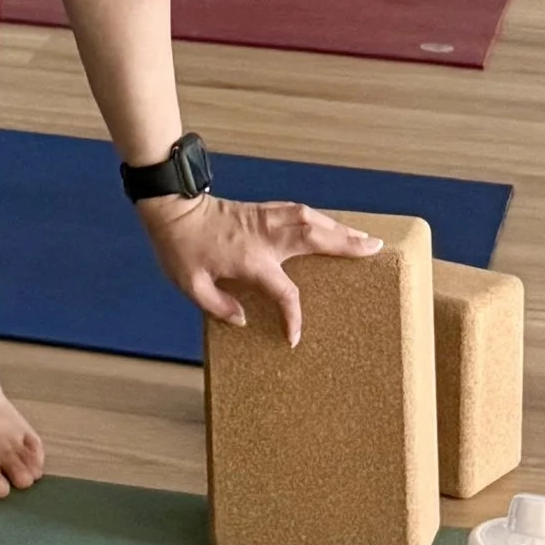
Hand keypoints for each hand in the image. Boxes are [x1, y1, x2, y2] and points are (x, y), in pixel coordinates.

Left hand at [138, 192, 381, 344]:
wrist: (169, 207)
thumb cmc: (178, 248)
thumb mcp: (191, 285)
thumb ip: (218, 306)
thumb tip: (244, 320)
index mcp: (251, 260)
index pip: (285, 292)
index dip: (293, 317)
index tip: (294, 337)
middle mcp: (264, 236)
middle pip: (313, 238)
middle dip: (345, 244)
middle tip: (374, 248)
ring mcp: (263, 219)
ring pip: (310, 218)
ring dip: (338, 227)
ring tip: (363, 236)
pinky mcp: (258, 209)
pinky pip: (296, 210)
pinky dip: (318, 216)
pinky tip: (328, 223)